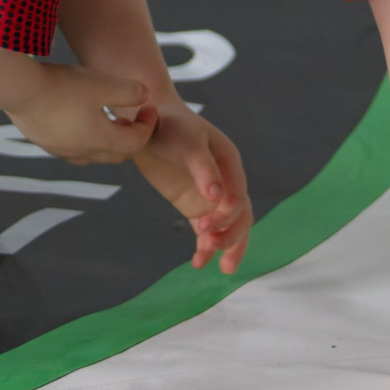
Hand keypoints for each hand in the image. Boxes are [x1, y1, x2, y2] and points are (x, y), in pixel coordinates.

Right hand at [0, 61, 149, 165]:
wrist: (20, 89)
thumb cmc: (63, 87)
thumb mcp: (102, 84)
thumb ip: (128, 92)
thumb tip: (145, 95)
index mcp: (101, 141)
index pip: (135, 143)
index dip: (147, 126)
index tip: (149, 107)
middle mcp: (81, 153)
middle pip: (115, 154)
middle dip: (129, 138)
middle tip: (133, 118)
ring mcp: (61, 150)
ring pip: (92, 154)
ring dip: (106, 141)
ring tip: (108, 119)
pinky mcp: (44, 142)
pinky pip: (72, 148)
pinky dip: (85, 139)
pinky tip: (79, 119)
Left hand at [129, 107, 250, 272]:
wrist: (148, 122)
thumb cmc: (171, 126)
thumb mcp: (187, 143)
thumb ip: (202, 169)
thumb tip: (217, 196)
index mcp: (230, 163)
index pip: (238, 198)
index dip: (226, 216)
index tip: (204, 227)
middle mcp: (226, 181)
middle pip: (241, 216)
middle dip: (231, 236)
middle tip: (211, 248)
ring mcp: (211, 196)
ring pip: (229, 228)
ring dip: (225, 247)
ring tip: (216, 267)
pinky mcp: (195, 205)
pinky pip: (207, 231)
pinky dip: (205, 248)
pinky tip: (198, 263)